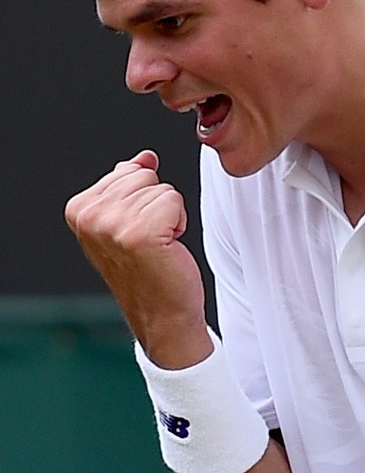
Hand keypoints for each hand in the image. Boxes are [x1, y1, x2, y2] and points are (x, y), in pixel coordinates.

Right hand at [65, 150, 211, 366]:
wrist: (162, 314)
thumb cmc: (148, 270)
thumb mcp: (127, 221)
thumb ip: (130, 185)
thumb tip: (145, 157)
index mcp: (78, 208)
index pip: (129, 171)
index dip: (141, 199)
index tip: (134, 232)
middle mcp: (89, 216)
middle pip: (145, 175)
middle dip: (156, 205)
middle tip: (149, 240)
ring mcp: (112, 224)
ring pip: (162, 188)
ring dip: (169, 216)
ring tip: (157, 246)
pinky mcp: (140, 233)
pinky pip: (174, 200)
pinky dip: (179, 223)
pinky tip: (167, 248)